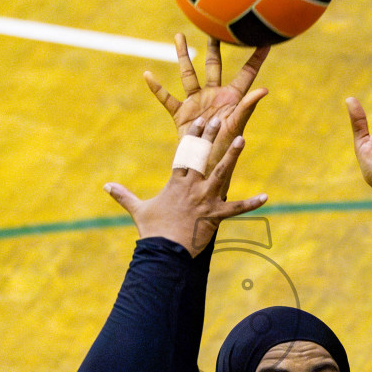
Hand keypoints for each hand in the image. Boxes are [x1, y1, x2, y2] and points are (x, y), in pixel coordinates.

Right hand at [105, 117, 267, 256]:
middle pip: (203, 157)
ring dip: (232, 156)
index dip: (193, 135)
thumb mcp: (138, 210)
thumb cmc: (153, 231)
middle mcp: (192, 187)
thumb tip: (106, 186)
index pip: (185, 153)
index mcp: (176, 183)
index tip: (200, 118)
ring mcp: (205, 200)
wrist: (164, 252)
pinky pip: (236, 209)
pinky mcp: (216, 216)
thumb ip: (124, 196)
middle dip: (211, 136)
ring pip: (221, 174)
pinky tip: (266, 197)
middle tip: (219, 118)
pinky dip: (251, 204)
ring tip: (242, 139)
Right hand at [145, 33, 269, 170]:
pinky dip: (157, 88)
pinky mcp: (182, 114)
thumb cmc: (227, 149)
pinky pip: (167, 98)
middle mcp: (215, 95)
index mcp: (233, 97)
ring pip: (188, 74)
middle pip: (215, 65)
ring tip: (179, 36)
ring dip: (182, 55)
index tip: (265, 39)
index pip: (247, 72)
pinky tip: (147, 75)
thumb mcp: (237, 126)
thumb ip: (247, 106)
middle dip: (215, 47)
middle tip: (215, 28)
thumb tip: (263, 90)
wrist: (208, 168)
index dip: (256, 57)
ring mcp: (197, 103)